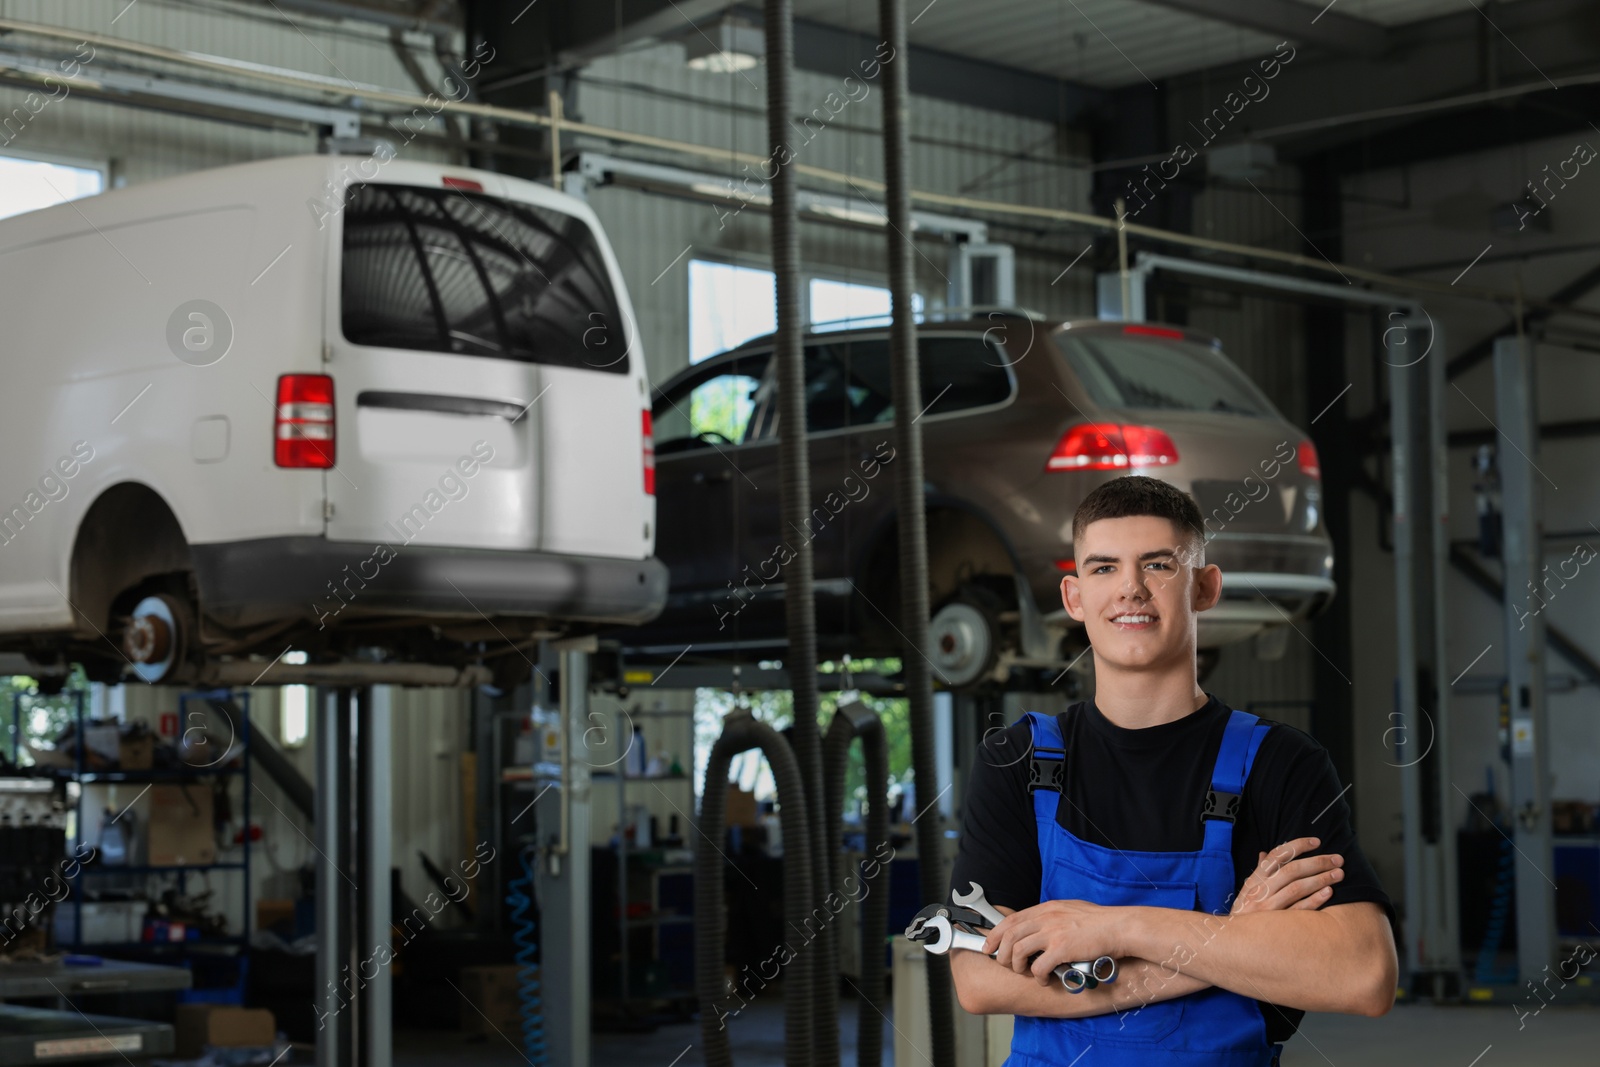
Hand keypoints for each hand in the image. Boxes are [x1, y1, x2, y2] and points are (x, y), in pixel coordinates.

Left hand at [981, 899, 1117, 985]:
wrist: (1119, 927)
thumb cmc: (1100, 921)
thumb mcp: (1070, 910)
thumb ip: (1052, 916)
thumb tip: (1040, 926)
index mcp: (1046, 908)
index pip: (1011, 919)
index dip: (996, 934)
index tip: (989, 946)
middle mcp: (1046, 918)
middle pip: (1009, 935)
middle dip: (1001, 953)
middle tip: (1003, 964)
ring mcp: (1053, 933)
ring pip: (1018, 951)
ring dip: (1017, 966)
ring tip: (1025, 973)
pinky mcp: (1062, 949)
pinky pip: (1038, 967)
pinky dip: (1037, 977)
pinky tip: (1044, 980)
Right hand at [1231, 836, 1343, 914]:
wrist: (1232, 940)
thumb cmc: (1244, 914)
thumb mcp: (1246, 891)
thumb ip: (1259, 872)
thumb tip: (1264, 853)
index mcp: (1255, 879)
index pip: (1277, 855)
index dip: (1297, 846)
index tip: (1316, 842)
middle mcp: (1261, 890)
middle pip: (1292, 870)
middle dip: (1317, 862)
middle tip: (1337, 859)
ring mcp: (1269, 907)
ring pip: (1297, 888)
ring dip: (1320, 879)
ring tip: (1339, 874)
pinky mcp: (1278, 923)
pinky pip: (1299, 910)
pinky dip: (1314, 900)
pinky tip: (1329, 892)